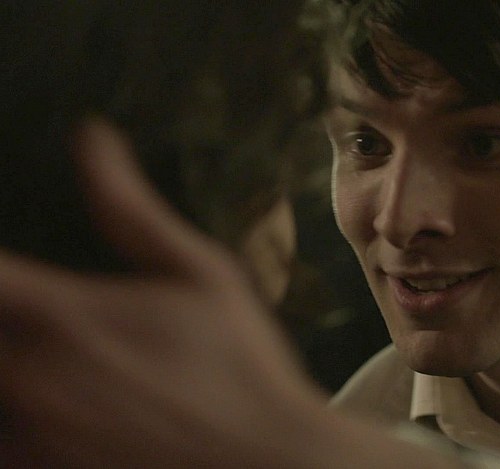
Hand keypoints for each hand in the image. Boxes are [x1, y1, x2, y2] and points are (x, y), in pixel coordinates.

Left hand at [0, 119, 316, 466]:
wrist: (264, 459)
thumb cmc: (239, 362)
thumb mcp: (203, 273)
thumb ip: (131, 209)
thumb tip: (90, 135)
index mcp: (61, 313)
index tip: (11, 271)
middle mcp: (27, 374)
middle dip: (9, 319)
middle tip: (51, 323)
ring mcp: (29, 434)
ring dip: (12, 367)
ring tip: (55, 366)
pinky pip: (4, 442)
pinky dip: (19, 422)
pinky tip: (55, 411)